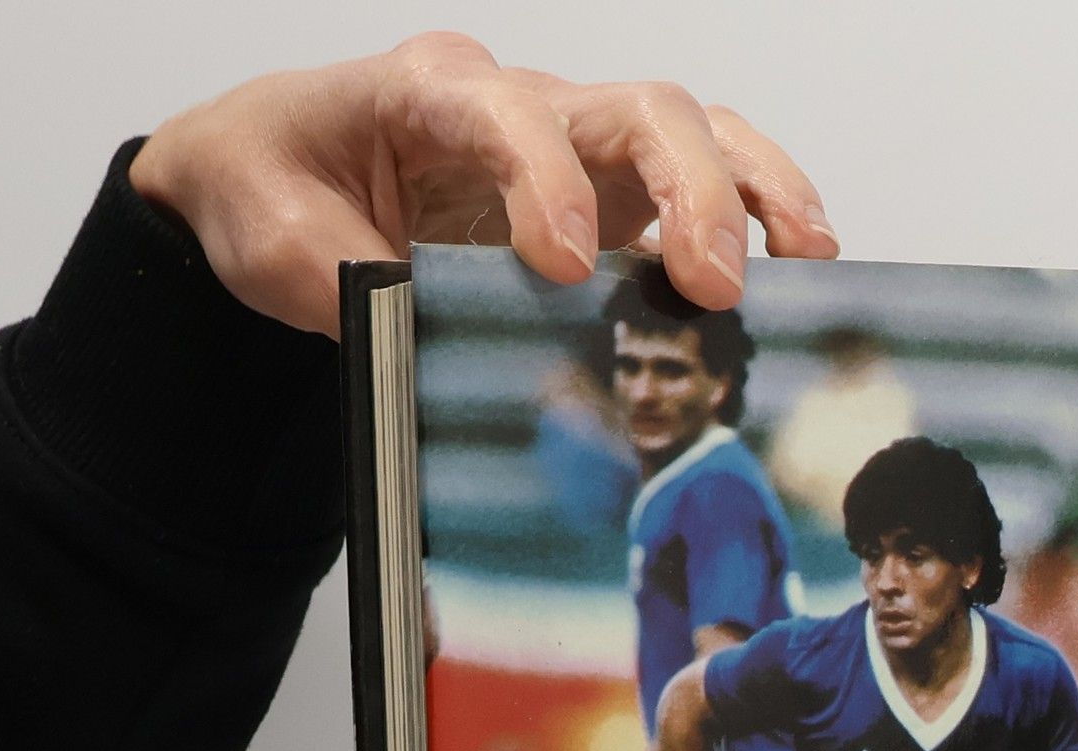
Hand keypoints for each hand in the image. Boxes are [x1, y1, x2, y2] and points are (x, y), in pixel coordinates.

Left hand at [129, 33, 840, 335]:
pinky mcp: (608, 193)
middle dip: (689, 189)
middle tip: (713, 286)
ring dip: (754, 189)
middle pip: (635, 109)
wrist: (277, 176)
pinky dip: (756, 209)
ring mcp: (574, 145)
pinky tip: (796, 263)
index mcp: (426, 94)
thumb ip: (336, 278)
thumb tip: (409, 329)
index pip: (508, 113)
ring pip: (689, 131)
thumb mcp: (271, 238)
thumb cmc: (277, 189)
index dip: (546, 180)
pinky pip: (700, 177)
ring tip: (806, 259)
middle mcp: (518, 104)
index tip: (563, 264)